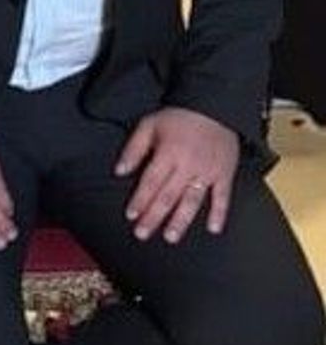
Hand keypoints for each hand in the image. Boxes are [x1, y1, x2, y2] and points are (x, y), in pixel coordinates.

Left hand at [117, 106, 239, 243]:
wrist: (213, 106)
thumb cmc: (177, 117)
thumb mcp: (148, 125)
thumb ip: (134, 149)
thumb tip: (119, 171)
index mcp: (168, 153)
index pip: (151, 182)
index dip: (140, 200)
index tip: (131, 216)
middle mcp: (188, 165)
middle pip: (168, 196)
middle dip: (154, 217)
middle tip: (142, 234)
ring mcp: (208, 171)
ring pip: (193, 201)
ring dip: (181, 221)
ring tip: (170, 237)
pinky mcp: (225, 173)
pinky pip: (223, 196)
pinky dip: (220, 213)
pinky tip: (213, 229)